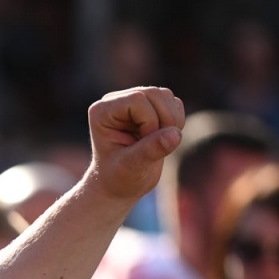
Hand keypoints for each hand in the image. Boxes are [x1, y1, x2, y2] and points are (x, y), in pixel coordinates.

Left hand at [86, 87, 185, 203]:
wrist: (121, 185)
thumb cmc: (119, 178)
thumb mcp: (131, 168)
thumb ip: (150, 150)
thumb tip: (175, 135)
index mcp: (102, 111)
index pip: (137, 99)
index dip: (150, 121)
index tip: (143, 145)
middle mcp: (116, 101)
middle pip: (154, 93)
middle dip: (164, 121)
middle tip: (155, 147)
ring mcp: (134, 101)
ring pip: (166, 96)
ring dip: (172, 122)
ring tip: (157, 145)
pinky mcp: (150, 106)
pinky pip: (174, 103)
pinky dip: (176, 122)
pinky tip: (162, 140)